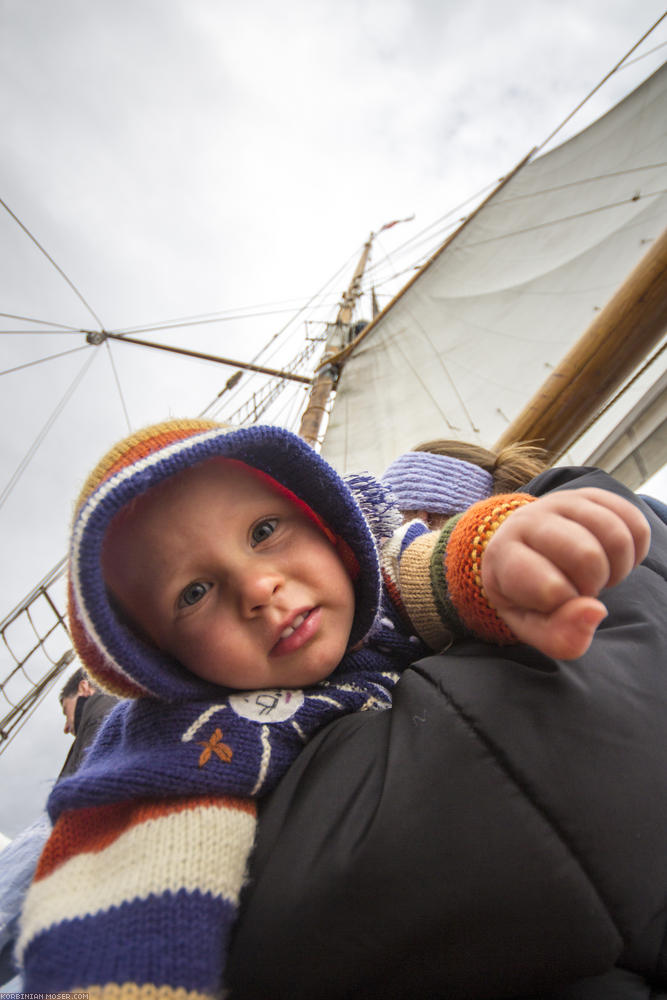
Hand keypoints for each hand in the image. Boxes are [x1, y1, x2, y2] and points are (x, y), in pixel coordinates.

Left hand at [481, 488, 649, 658]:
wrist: (527, 551)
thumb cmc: (528, 596)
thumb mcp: (532, 625)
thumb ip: (558, 635)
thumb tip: (595, 611)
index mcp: (504, 555)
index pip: (549, 585)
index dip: (565, 602)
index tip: (555, 601)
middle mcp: (529, 519)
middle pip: (587, 555)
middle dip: (593, 584)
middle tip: (579, 588)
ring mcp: (561, 502)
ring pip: (615, 535)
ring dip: (616, 568)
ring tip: (596, 575)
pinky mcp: (591, 495)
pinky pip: (633, 523)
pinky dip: (633, 552)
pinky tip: (612, 560)